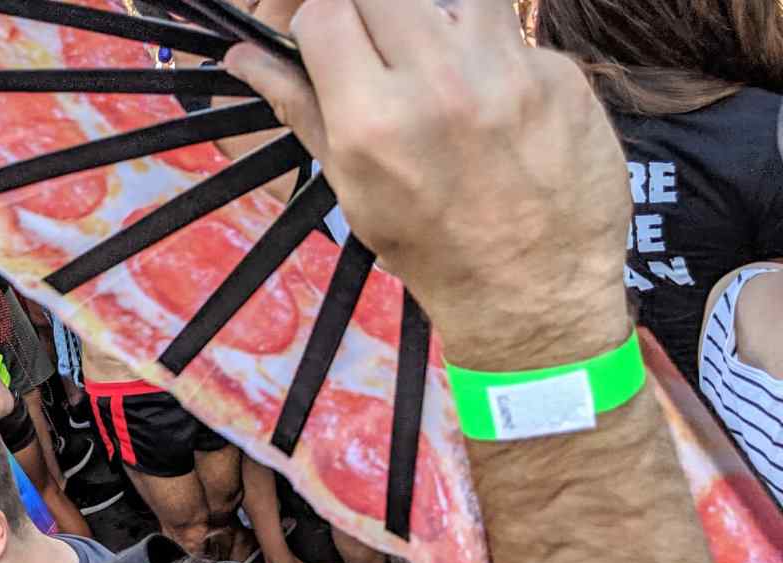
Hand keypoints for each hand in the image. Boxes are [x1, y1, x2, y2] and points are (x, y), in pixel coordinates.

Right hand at [223, 0, 630, 361]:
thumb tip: (245, 55)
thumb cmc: (430, 247)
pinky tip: (491, 100)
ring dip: (435, 16)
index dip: (316, 21)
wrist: (532, 292)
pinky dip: (491, 54)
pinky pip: (511, 32)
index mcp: (373, 121)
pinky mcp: (560, 73)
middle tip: (381, 50)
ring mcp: (508, 72)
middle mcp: (439, 84)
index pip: (323, 12)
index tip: (326, 42)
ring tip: (438, 61)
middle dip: (372, 12)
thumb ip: (301, 108)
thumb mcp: (351, 187)